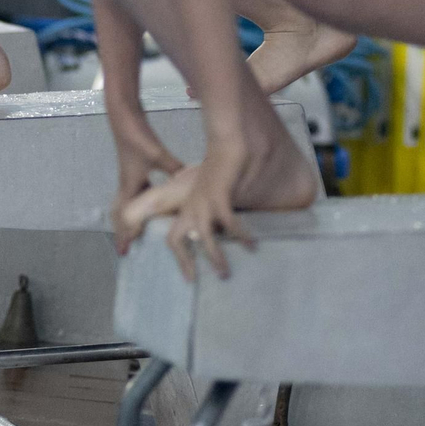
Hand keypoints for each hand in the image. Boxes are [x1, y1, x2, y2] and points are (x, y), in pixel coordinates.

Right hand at [108, 111, 185, 254]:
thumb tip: (189, 186)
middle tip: (125, 248)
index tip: (123, 252)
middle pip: (121, 214)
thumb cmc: (138, 137)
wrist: (124, 117)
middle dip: (122, 231)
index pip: (125, 216)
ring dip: (129, 218)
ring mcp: (129, 176)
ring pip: (127, 204)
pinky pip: (134, 193)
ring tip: (136, 231)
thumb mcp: (157, 155)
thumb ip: (172, 169)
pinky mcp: (134, 168)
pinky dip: (139, 203)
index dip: (124, 234)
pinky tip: (151, 203)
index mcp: (130, 185)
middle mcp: (127, 183)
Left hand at [163, 147, 253, 280]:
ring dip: (214, 257)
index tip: (190, 276)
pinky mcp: (219, 197)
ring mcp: (203, 202)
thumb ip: (213, 206)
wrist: (229, 145)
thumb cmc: (222, 167)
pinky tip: (252, 242)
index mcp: (188, 208)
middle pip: (176, 240)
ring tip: (226, 272)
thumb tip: (218, 219)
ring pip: (203, 238)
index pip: (172, 238)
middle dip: (185, 263)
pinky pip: (229, 223)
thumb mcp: (213, 192)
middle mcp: (192, 207)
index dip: (179, 258)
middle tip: (197, 279)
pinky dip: (240, 235)